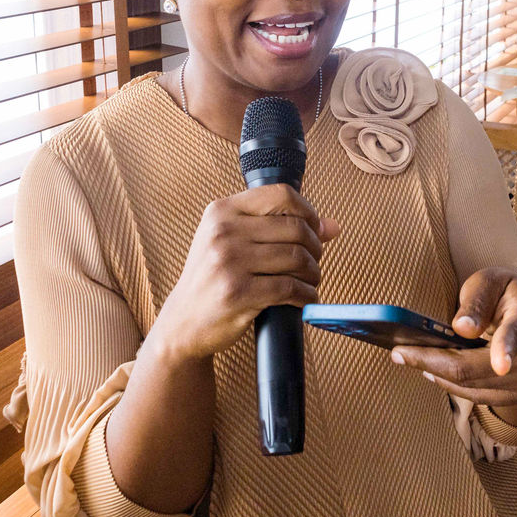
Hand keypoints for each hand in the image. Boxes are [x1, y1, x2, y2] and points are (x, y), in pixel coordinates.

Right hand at [151, 184, 339, 361]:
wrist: (183, 321)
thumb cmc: (214, 277)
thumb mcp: (235, 241)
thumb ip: (280, 228)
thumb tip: (333, 226)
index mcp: (222, 210)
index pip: (281, 195)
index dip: (308, 211)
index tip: (315, 229)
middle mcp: (223, 231)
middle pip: (295, 228)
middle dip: (315, 247)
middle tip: (314, 262)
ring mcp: (229, 261)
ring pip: (297, 258)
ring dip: (313, 272)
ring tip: (310, 280)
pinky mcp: (237, 293)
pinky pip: (290, 288)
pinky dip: (306, 295)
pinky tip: (304, 298)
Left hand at [390, 268, 516, 424]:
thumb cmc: (509, 294)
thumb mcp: (491, 281)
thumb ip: (476, 300)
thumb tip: (461, 328)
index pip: (516, 334)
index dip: (507, 349)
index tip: (501, 365)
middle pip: (477, 369)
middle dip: (433, 361)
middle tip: (398, 352)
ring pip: (472, 387)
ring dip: (437, 373)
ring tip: (408, 357)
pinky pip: (477, 396)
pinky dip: (451, 383)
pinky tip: (431, 370)